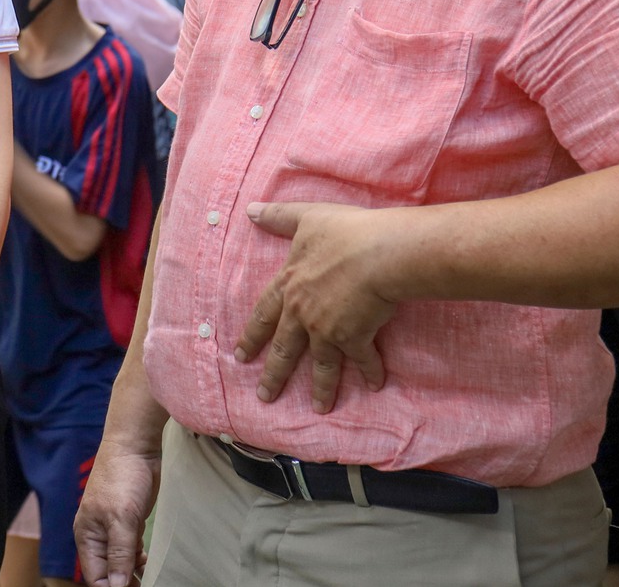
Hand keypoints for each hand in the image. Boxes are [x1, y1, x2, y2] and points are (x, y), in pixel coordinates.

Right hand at [74, 447, 159, 586]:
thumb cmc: (121, 476)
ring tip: (150, 577)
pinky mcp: (128, 522)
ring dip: (133, 573)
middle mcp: (97, 536)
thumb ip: (119, 553)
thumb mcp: (121, 518)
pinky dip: (139, 559)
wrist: (135, 447)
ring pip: (120, 563)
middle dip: (124, 582)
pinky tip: (148, 562)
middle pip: (107, 572)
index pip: (96, 577)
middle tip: (146, 585)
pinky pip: (130, 550)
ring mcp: (113, 529)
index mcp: (87, 536)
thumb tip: (117, 586)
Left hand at [233, 201, 400, 412]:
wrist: (377, 254)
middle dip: (274, 374)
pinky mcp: (356, 338)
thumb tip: (251, 210)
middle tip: (266, 396)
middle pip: (285, 348)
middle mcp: (303, 313)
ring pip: (321, 365)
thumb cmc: (342, 232)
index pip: (264, 314)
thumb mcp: (306, 217)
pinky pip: (363, 360)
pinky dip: (370, 373)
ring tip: (318, 408)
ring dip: (320, 388)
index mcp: (289, 286)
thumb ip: (279, 217)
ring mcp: (327, 329)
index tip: (241, 356)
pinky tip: (375, 385)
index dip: (252, 335)